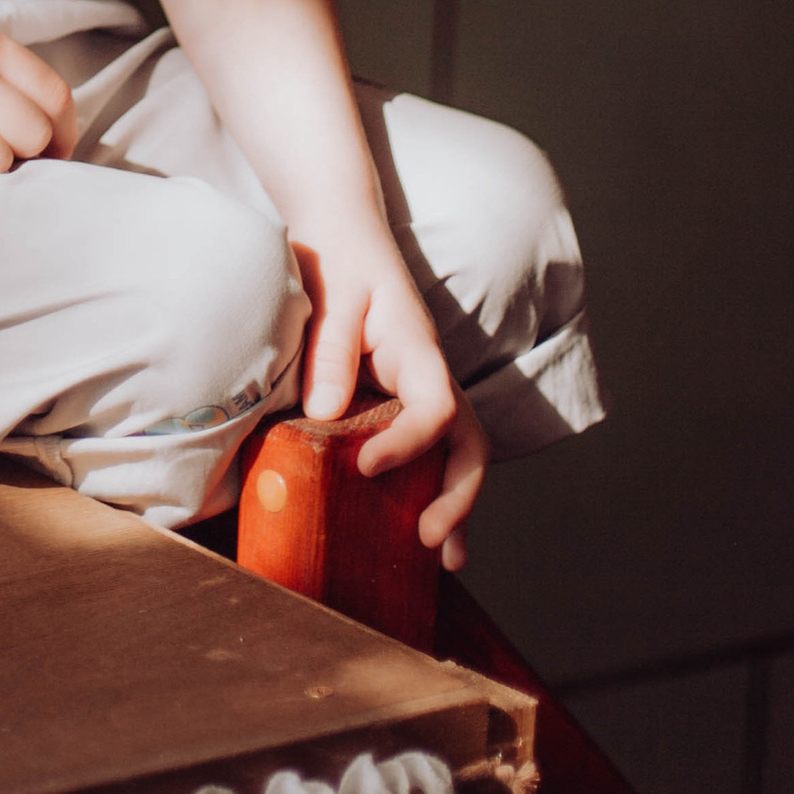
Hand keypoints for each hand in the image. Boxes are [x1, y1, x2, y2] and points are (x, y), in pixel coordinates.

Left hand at [292, 219, 486, 565]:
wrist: (344, 233)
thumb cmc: (337, 259)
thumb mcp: (331, 296)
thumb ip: (330, 350)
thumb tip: (327, 414)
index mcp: (417, 350)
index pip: (434, 408)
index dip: (409, 443)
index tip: (365, 467)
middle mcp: (430, 377)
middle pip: (467, 444)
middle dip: (458, 496)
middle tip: (431, 541)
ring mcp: (421, 392)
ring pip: (456, 454)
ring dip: (455, 505)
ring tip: (443, 560)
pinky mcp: (403, 402)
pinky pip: (429, 451)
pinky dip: (430, 490)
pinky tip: (413, 530)